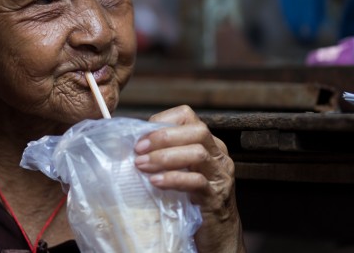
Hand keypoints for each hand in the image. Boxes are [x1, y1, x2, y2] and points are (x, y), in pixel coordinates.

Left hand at [134, 105, 244, 252]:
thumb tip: (133, 146)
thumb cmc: (194, 202)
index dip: (163, 121)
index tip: (141, 135)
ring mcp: (220, 176)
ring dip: (165, 157)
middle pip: (197, 131)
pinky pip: (197, 182)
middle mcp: (219, 156)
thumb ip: (167, 156)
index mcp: (209, 144)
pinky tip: (155, 182)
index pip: (188, 116)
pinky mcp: (215, 197)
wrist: (219, 236)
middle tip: (138, 149)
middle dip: (164, 137)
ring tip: (142, 165)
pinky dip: (173, 179)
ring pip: (198, 154)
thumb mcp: (182, 172)